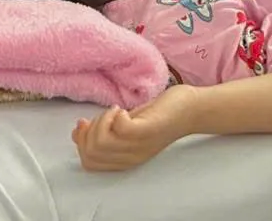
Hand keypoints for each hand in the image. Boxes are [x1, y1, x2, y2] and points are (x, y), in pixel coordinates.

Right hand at [72, 85, 196, 171]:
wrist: (192, 109)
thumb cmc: (159, 115)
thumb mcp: (125, 125)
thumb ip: (105, 131)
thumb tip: (78, 130)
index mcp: (124, 159)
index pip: (88, 162)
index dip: (81, 142)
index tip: (87, 123)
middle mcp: (130, 157)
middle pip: (90, 153)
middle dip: (90, 130)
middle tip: (106, 115)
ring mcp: (138, 145)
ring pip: (100, 143)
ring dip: (101, 121)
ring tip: (116, 111)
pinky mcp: (147, 130)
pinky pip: (118, 129)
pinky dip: (114, 115)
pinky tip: (124, 110)